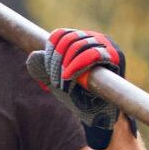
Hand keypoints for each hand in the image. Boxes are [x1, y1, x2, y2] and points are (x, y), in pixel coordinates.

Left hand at [26, 27, 135, 149]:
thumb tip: (33, 56)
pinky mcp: (115, 57)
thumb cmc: (77, 96)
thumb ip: (43, 69)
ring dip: (64, 65)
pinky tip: (68, 76)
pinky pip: (93, 54)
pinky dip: (76, 64)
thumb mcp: (55, 81)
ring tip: (61, 84)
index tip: (47, 70)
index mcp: (80, 39)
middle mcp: (95, 38)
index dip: (49, 50)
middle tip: (53, 81)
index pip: (60, 34)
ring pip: (78, 45)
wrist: (99, 114)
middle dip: (55, 60)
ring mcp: (107, 46)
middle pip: (68, 39)